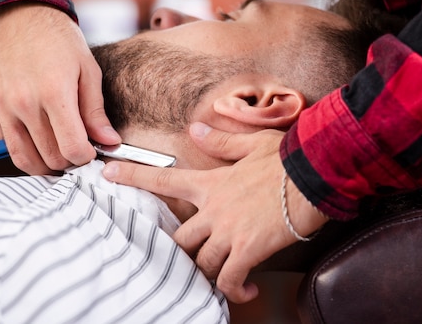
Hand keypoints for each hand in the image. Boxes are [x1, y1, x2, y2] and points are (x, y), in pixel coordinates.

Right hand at [0, 2, 120, 173]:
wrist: (18, 14)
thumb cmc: (59, 40)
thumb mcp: (87, 70)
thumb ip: (96, 111)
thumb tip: (109, 142)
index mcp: (54, 92)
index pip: (72, 148)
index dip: (87, 157)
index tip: (92, 150)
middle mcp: (24, 103)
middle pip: (50, 158)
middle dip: (69, 161)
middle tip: (78, 150)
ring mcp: (2, 107)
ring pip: (24, 159)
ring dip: (45, 165)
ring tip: (60, 153)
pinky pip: (7, 143)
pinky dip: (25, 149)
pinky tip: (40, 137)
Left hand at [102, 123, 327, 302]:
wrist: (314, 176)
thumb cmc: (287, 159)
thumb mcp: (252, 144)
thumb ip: (221, 141)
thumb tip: (196, 130)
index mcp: (211, 183)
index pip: (164, 178)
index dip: (133, 176)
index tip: (108, 173)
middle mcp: (213, 209)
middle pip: (180, 238)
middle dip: (182, 250)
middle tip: (190, 257)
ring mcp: (228, 230)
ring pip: (200, 261)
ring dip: (207, 272)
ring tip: (223, 278)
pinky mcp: (248, 249)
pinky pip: (229, 278)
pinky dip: (233, 289)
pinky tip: (245, 291)